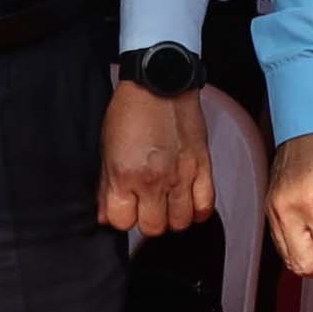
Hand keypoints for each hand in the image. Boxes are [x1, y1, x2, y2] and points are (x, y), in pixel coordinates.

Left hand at [98, 80, 208, 246]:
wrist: (161, 84)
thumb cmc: (130, 112)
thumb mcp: (106, 149)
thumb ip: (106, 186)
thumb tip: (106, 214)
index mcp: (125, 176)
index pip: (122, 222)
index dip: (121, 217)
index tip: (123, 207)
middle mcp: (154, 181)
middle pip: (153, 227)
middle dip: (147, 220)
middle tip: (145, 205)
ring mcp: (183, 176)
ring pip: (180, 222)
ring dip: (172, 218)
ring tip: (167, 205)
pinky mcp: (204, 167)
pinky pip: (206, 205)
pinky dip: (197, 211)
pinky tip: (189, 202)